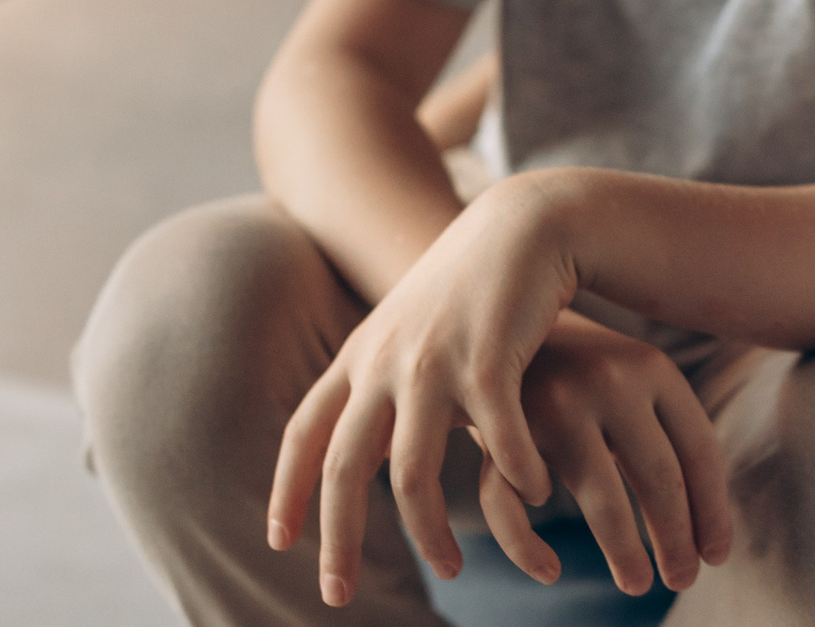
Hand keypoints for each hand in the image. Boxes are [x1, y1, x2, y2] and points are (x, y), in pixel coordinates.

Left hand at [264, 173, 728, 604]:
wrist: (522, 225)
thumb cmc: (469, 288)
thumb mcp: (408, 332)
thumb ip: (380, 385)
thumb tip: (364, 449)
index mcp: (360, 355)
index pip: (303, 433)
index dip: (286, 490)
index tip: (279, 543)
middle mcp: (384, 361)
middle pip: (344, 468)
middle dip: (335, 540)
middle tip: (333, 597)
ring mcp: (434, 362)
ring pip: (413, 474)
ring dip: (429, 534)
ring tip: (451, 568)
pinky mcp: (490, 362)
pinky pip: (498, 443)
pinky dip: (516, 479)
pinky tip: (535, 497)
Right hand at [474, 311, 732, 596]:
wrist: (497, 311)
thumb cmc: (580, 367)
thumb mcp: (630, 381)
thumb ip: (664, 435)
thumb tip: (709, 538)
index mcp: (652, 366)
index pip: (700, 451)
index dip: (713, 511)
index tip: (716, 557)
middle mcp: (608, 379)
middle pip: (660, 477)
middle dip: (676, 540)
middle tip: (683, 579)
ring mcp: (554, 402)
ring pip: (602, 497)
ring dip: (625, 551)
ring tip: (639, 584)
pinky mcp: (501, 427)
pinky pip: (515, 504)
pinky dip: (527, 547)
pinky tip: (551, 571)